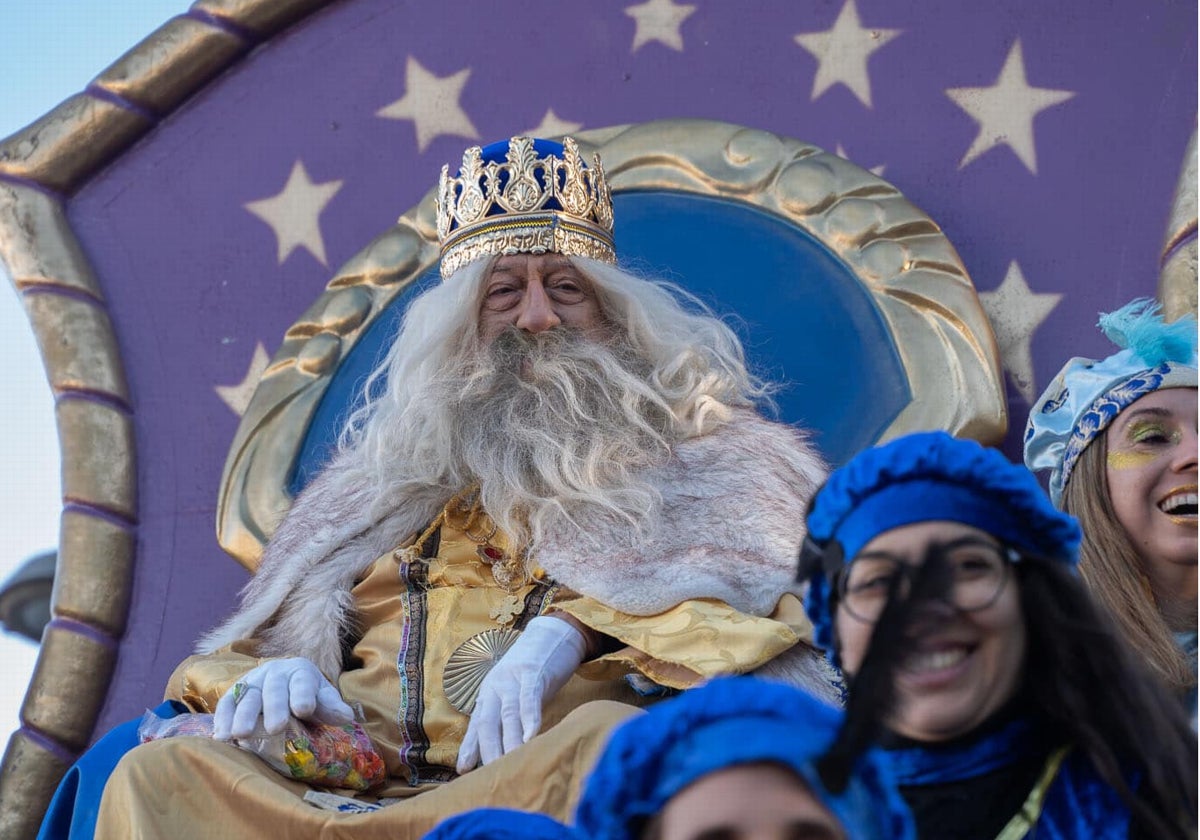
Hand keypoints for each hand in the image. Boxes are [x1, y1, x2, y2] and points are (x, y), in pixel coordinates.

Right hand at [212, 657, 353, 739]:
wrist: (284, 681)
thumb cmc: (307, 694)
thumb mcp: (322, 697)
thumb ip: (332, 707)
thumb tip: (347, 718)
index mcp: (301, 672)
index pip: (303, 682)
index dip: (303, 695)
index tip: (304, 710)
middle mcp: (275, 673)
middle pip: (274, 690)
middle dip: (274, 707)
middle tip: (275, 728)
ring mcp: (253, 681)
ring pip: (248, 696)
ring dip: (242, 715)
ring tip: (240, 735)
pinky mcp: (235, 692)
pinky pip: (227, 703)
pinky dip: (223, 718)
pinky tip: (221, 736)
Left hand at [456, 615, 587, 772]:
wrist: (553, 633)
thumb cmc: (535, 669)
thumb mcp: (517, 693)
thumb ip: (510, 717)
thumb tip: (507, 748)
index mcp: (490, 692)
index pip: (477, 724)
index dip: (470, 747)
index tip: (463, 770)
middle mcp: (497, 686)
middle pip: (488, 723)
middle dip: (488, 751)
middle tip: (491, 777)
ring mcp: (514, 678)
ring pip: (507, 715)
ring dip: (509, 742)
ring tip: (509, 765)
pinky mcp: (534, 672)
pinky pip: (529, 698)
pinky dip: (529, 718)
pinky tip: (531, 737)